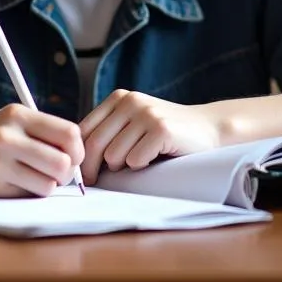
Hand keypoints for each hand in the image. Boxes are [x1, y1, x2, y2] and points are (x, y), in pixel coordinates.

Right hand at [0, 104, 84, 197]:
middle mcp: (8, 137)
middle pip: (63, 162)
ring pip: (49, 184)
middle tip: (59, 172)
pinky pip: (28, 195)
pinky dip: (29, 192)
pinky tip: (16, 182)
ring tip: (36, 176)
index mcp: (17, 114)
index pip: (68, 132)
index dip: (78, 148)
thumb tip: (78, 151)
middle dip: (68, 172)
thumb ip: (40, 130)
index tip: (74, 155)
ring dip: (49, 185)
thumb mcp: (9, 119)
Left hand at [78, 90, 220, 184]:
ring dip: (124, 167)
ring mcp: (146, 113)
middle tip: (96, 183)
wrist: (208, 129)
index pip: (84, 130)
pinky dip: (143, 167)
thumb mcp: (133, 124)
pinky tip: (156, 159)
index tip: (83, 176)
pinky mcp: (161, 129)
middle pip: (95, 144)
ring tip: (141, 161)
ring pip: (114, 156)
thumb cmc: (164, 135)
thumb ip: (108, 133)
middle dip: (93, 169)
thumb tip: (73, 161)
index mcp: (118, 98)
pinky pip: (135, 161)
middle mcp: (130, 101)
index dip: (80, 156)